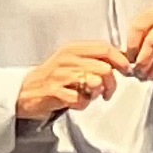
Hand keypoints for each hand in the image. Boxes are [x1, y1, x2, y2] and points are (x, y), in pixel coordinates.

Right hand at [17, 41, 131, 118]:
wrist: (26, 91)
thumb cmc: (54, 77)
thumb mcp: (74, 61)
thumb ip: (95, 59)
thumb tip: (123, 59)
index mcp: (73, 48)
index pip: (104, 48)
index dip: (121, 60)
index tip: (126, 70)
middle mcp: (67, 59)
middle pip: (104, 68)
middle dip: (112, 83)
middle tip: (107, 91)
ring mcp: (60, 75)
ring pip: (94, 82)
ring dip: (97, 93)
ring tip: (90, 95)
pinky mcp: (54, 91)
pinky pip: (80, 99)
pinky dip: (83, 104)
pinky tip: (77, 102)